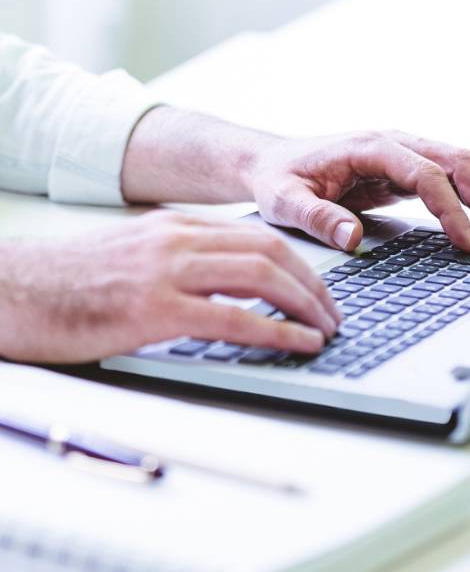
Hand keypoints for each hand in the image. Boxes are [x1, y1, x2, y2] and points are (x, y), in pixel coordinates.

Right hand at [0, 210, 339, 362]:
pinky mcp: (152, 309)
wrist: (6, 290)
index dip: (299, 264)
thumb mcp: (134, 259)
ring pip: (261, 276)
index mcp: (175, 227)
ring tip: (327, 328)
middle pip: (271, 251)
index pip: (257, 237)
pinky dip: (277, 332)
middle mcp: (177, 240)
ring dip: (306, 304)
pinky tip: (299, 344)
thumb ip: (182, 266)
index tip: (319, 290)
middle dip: (314, 283)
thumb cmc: (67, 284)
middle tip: (334, 312)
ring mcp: (165, 271)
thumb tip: (229, 293)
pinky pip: (233, 319)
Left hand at [250, 130, 469, 251]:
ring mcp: (405, 155)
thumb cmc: (280, 180)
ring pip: (462, 167)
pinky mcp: (407, 171)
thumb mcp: (285, 202)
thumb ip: (317, 218)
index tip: (466, 244)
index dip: (451, 210)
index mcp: (370, 147)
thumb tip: (353, 238)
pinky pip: (451, 180)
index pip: (426, 174)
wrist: (274, 163)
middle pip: (458, 162)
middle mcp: (395, 144)